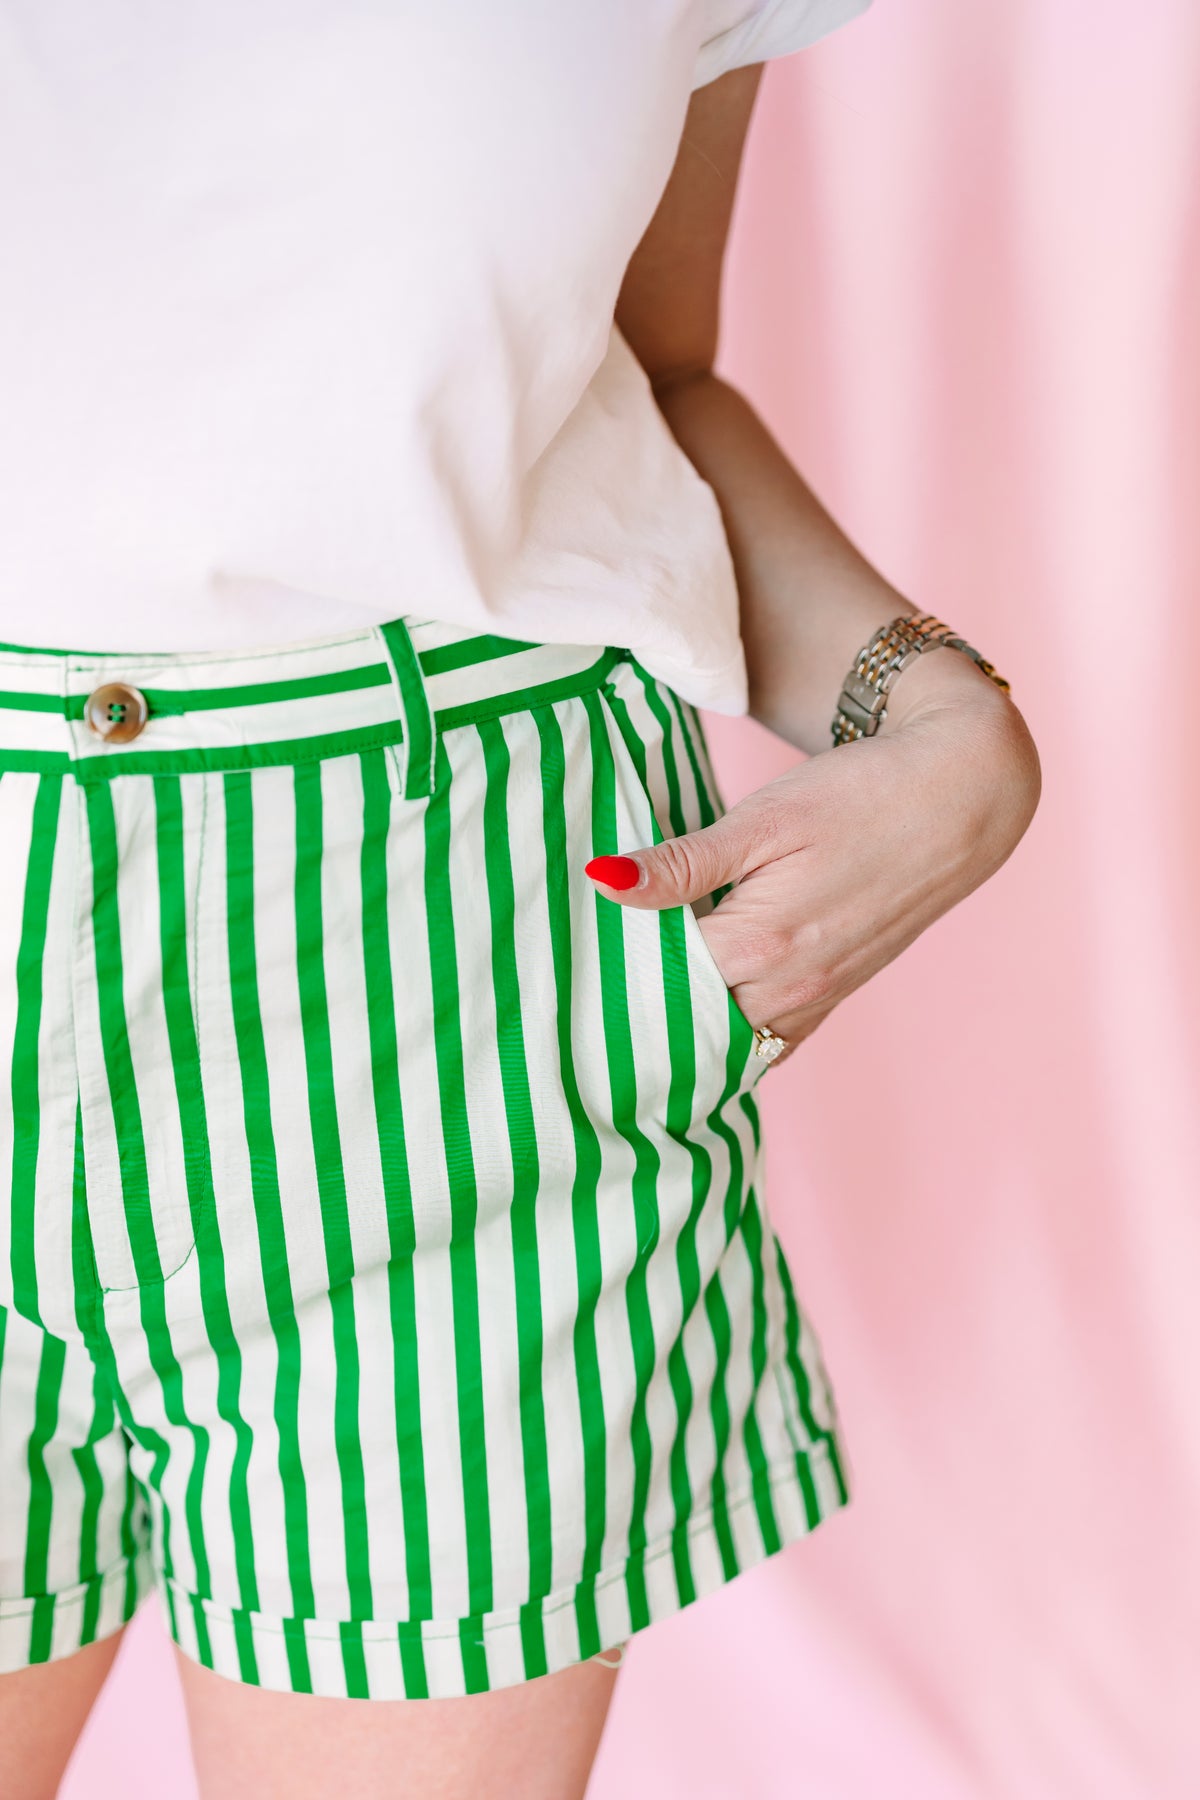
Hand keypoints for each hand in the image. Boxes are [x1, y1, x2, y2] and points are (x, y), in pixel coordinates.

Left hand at [585, 653, 1040, 1058]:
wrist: (963, 795)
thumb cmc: (860, 795)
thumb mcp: (762, 819)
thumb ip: (681, 862)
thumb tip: (600, 882)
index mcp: (760, 945)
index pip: (656, 983)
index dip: (609, 975)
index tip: (564, 973)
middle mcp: (791, 988)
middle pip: (689, 1027)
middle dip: (638, 1020)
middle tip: (577, 1009)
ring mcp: (819, 996)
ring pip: (730, 1042)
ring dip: (683, 1034)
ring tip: (623, 1018)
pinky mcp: (838, 990)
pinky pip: (771, 1038)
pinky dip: (730, 1038)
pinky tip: (696, 1025)